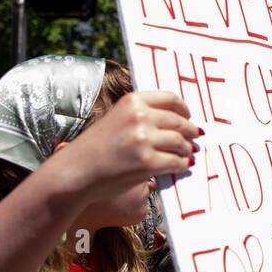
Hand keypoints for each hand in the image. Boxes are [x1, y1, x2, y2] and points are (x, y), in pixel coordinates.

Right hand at [62, 90, 197, 200]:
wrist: (75, 172)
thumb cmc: (95, 149)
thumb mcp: (116, 119)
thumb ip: (142, 115)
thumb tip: (177, 120)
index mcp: (132, 101)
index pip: (170, 98)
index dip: (184, 108)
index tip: (188, 115)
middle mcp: (139, 116)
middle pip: (179, 121)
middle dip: (190, 131)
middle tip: (195, 137)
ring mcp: (143, 139)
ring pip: (180, 142)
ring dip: (188, 149)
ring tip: (189, 153)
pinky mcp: (147, 162)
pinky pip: (176, 162)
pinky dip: (182, 165)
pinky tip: (183, 166)